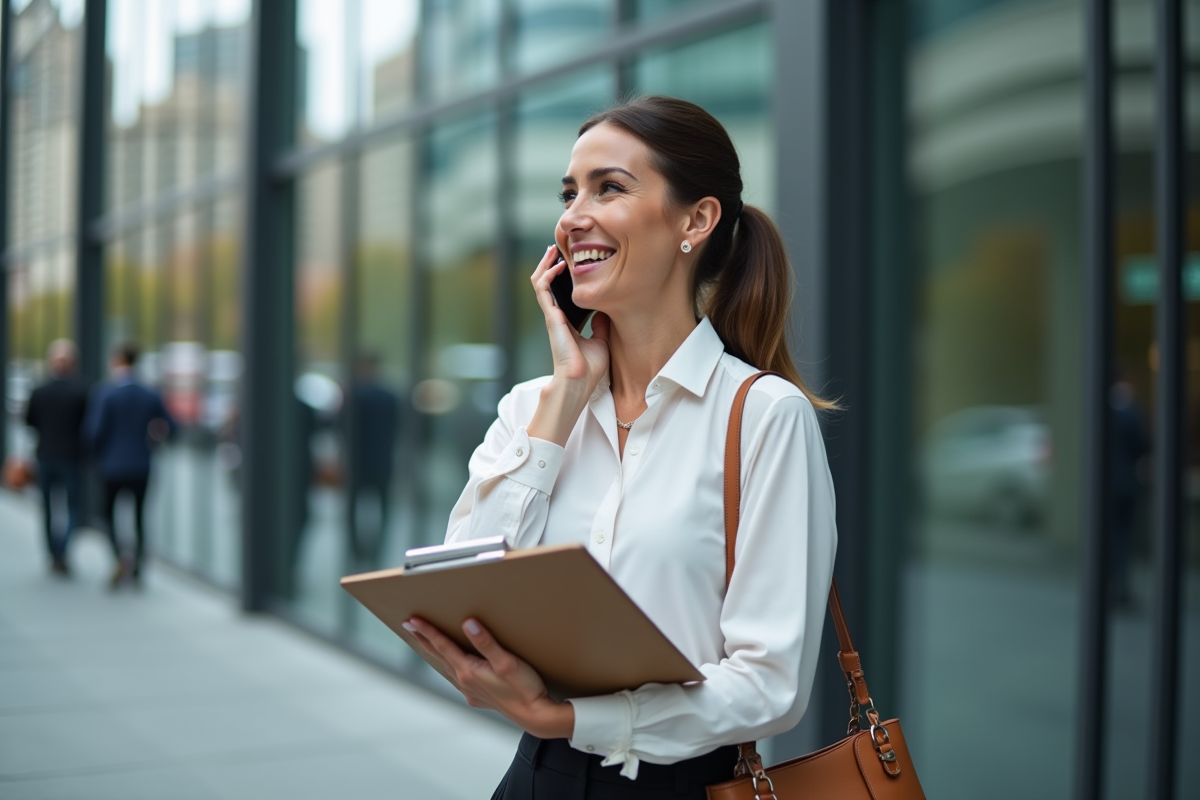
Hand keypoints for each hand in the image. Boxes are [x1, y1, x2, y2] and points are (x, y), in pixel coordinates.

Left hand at [403, 615, 574, 739]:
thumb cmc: (524, 688)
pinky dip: (450, 668)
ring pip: (447, 668)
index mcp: (468, 671)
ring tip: (426, 643)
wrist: (535, 716)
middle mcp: (465, 682)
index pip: (442, 646)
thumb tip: (467, 623)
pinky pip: (458, 679)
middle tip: (409, 626)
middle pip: (440, 656)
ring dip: (436, 654)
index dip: (427, 631)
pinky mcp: (480, 697)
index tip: (412, 620)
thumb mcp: (506, 661)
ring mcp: (471, 691)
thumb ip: (486, 642)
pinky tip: (454, 667)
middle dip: (425, 640)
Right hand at [530, 245, 609, 394]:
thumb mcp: (601, 342)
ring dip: (545, 265)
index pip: (560, 293)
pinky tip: (557, 265)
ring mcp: (552, 316)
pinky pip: (543, 290)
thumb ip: (601, 326)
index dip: (562, 277)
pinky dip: (548, 275)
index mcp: (567, 322)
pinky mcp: (551, 317)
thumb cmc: (589, 368)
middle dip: (550, 265)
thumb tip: (604, 312)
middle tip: (557, 249)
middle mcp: (556, 317)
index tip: (569, 262)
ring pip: (540, 283)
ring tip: (552, 250)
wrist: (580, 381)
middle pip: (547, 284)